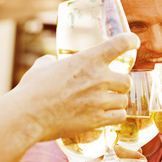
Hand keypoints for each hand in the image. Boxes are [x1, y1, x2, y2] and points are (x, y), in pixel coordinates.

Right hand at [16, 33, 139, 141]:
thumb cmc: (32, 90)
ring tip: (106, 104)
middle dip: (120, 84)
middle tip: (112, 87)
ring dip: (117, 102)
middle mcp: (98, 78)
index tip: (133, 41)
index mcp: (87, 60)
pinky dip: (115, 116)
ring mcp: (100, 100)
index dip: (129, 41)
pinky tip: (106, 116)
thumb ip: (53, 62)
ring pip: (124, 100)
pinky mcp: (98, 119)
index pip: (119, 44)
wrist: (28, 115)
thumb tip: (52, 62)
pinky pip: (120, 117)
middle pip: (126, 80)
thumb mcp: (42, 67)